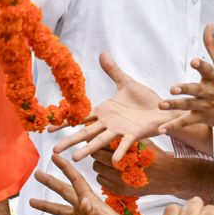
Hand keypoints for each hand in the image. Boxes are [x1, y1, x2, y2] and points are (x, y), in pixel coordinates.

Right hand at [30, 153, 140, 214]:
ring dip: (48, 204)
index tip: (54, 156)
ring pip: (62, 208)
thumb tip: (82, 201)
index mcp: (91, 201)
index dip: (65, 168)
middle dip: (51, 182)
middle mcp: (86, 207)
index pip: (76, 180)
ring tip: (32, 200)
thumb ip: (96, 214)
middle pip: (65, 191)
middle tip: (36, 174)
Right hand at [56, 53, 177, 163]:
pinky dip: (120, 151)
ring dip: (88, 149)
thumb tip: (102, 54)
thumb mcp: (126, 82)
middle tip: (55, 151)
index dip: (65, 123)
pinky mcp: (134, 134)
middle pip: (86, 133)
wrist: (164, 108)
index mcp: (105, 112)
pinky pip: (126, 144)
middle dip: (70, 140)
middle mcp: (109, 123)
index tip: (49, 129)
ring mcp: (120, 130)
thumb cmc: (145, 99)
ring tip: (75, 158)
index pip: (81, 118)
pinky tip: (115, 160)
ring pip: (101, 140)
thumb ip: (113, 70)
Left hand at [89, 142, 185, 198]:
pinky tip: (111, 172)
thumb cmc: (154, 156)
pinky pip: (100, 180)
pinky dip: (103, 175)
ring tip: (107, 161)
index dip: (98, 139)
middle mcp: (120, 165)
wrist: (167, 175)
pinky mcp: (119, 190)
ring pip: (96, 168)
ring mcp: (118, 179)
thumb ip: (124, 139)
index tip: (97, 138)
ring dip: (99, 163)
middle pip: (96, 154)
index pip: (102, 142)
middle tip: (101, 150)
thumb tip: (106, 133)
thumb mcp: (141, 142)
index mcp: (125, 149)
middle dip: (97, 151)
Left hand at [159, 24, 213, 132]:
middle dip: (185, 90)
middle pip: (195, 90)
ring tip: (162, 105)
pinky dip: (174, 126)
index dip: (201, 66)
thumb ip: (213, 44)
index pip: (208, 70)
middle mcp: (210, 91)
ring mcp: (206, 105)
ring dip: (175, 106)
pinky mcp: (203, 117)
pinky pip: (186, 122)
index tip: (195, 62)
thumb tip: (208, 24)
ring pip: (188, 106)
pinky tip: (162, 128)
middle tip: (174, 89)